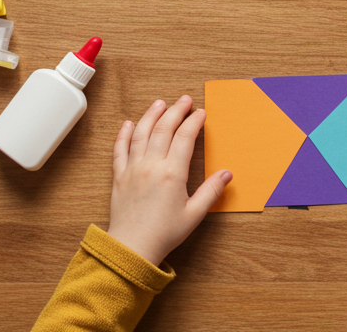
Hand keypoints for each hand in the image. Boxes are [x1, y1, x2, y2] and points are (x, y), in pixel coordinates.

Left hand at [106, 96, 230, 265]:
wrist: (132, 247)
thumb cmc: (164, 233)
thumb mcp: (194, 214)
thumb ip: (211, 191)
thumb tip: (227, 174)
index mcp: (172, 173)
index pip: (185, 138)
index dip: (194, 122)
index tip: (201, 113)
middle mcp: (152, 166)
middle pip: (164, 129)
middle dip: (176, 110)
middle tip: (185, 99)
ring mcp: (133, 169)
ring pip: (141, 133)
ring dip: (151, 115)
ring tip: (160, 103)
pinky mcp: (119, 176)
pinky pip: (120, 149)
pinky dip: (123, 134)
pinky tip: (128, 123)